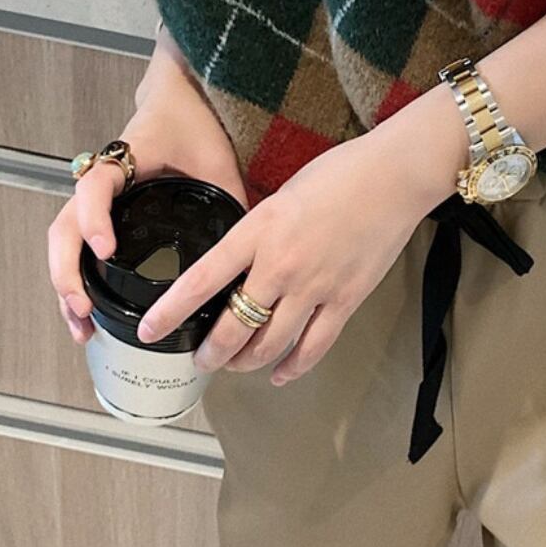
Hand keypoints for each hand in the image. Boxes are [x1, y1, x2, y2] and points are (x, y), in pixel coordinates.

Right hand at [47, 63, 246, 346]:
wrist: (179, 93)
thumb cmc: (197, 121)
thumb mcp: (217, 158)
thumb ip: (230, 197)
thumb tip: (249, 251)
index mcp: (127, 159)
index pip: (95, 187)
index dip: (94, 220)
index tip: (107, 251)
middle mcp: (103, 178)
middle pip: (63, 225)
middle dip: (67, 271)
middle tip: (84, 309)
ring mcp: (99, 194)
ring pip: (64, 239)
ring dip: (66, 283)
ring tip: (81, 326)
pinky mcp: (104, 207)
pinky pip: (77, 241)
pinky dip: (77, 275)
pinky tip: (88, 309)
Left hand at [135, 126, 439, 384]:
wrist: (394, 177)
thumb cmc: (340, 173)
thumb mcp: (280, 195)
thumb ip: (257, 230)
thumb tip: (239, 259)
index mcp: (258, 230)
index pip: (202, 279)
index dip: (171, 312)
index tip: (151, 330)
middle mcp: (281, 264)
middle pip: (233, 327)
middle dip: (210, 352)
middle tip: (199, 359)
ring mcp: (315, 287)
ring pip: (269, 345)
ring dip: (246, 363)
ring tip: (234, 365)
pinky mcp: (346, 300)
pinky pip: (313, 347)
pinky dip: (293, 367)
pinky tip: (280, 373)